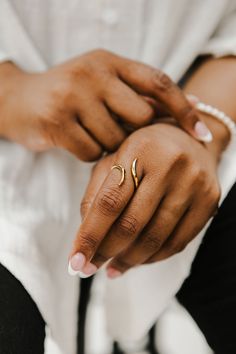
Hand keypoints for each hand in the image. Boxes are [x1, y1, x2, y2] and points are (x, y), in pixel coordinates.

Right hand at [0, 51, 210, 160]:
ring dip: (107, 145)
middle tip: (115, 130)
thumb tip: (191, 104)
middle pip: (140, 117)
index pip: (158, 82)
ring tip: (88, 131)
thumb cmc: (70, 96)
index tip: (201, 134)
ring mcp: (72, 95)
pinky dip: (88, 153)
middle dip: (133, 132)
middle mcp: (93, 72)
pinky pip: (92, 152)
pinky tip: (74, 140)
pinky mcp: (56, 121)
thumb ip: (139, 94)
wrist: (18, 100)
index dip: (183, 108)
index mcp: (109, 61)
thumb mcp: (103, 84)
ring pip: (115, 139)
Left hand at [68, 122, 219, 276]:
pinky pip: (177, 243)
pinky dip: (153, 259)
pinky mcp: (209, 201)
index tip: (74, 262)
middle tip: (89, 268)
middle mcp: (170, 165)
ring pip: (155, 238)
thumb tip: (86, 238)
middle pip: (132, 224)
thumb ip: (95, 194)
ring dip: (128, 261)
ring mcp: (194, 184)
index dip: (89, 236)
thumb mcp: (113, 160)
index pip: (109, 202)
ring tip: (112, 268)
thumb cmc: (144, 152)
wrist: (189, 140)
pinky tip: (137, 261)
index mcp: (140, 150)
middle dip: (106, 252)